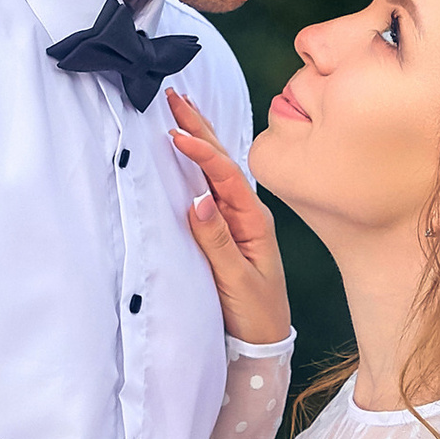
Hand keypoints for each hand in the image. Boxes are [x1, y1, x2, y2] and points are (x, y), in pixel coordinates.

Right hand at [165, 87, 291, 346]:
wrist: (265, 343)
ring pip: (216, 170)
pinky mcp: (227, 229)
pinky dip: (198, 162)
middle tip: (174, 95)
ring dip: (198, 137)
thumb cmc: (255, 316)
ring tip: (180, 108)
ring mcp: (237, 220)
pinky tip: (190, 148)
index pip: (225, 176)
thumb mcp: (236, 282)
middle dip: (198, 127)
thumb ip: (217, 242)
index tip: (176, 132)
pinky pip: (211, 187)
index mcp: (254, 222)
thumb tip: (197, 200)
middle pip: (222, 161)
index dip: (201, 152)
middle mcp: (248, 214)